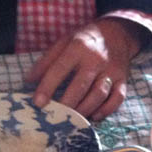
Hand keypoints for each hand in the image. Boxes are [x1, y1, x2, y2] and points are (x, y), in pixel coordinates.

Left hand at [25, 18, 147, 119]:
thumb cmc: (85, 40)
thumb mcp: (64, 42)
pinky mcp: (123, 80)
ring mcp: (111, 71)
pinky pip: (117, 99)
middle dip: (67, 104)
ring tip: (73, 118)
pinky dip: (106, 110)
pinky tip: (94, 115)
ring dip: (85, 109)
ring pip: (99, 95)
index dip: (48, 87)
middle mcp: (96, 59)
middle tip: (56, 116)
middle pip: (81, 86)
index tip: (38, 103)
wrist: (117, 33)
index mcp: (78, 47)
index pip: (60, 69)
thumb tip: (28, 82)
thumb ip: (46, 61)